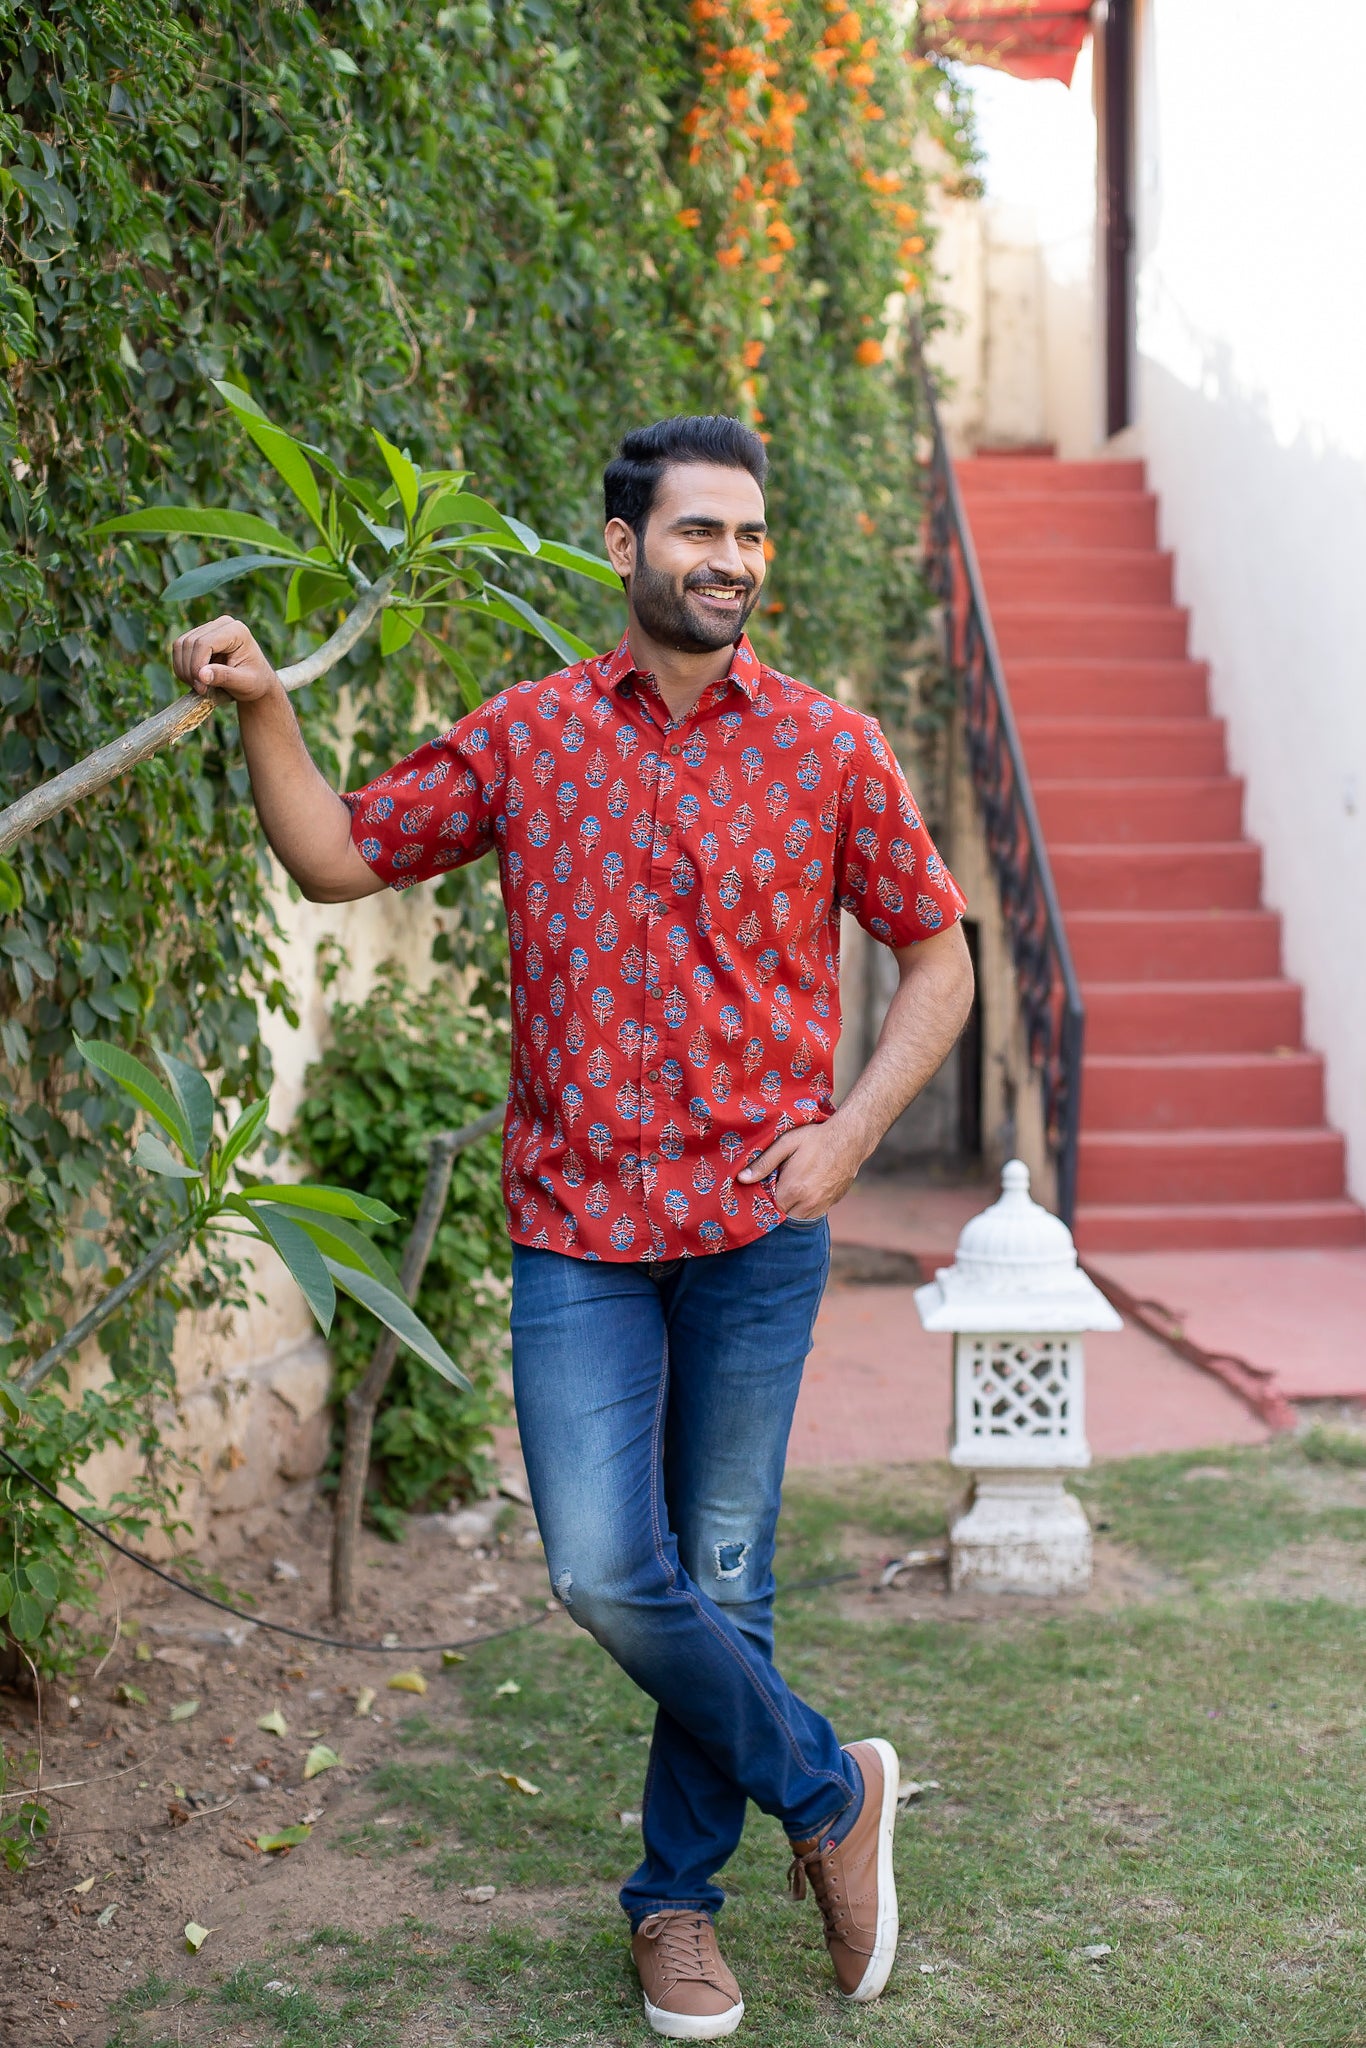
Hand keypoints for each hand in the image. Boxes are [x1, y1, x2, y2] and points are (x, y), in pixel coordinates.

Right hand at [171, 615, 279, 703]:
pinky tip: (195, 680)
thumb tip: (201, 674)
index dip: (197, 665)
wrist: (257, 682)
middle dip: (190, 670)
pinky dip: (181, 667)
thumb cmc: (255, 682)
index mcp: (236, 630)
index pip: (205, 643)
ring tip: (198, 686)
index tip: (201, 688)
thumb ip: (224, 677)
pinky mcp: (198, 636)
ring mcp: (208, 628)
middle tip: (200, 690)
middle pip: (190, 643)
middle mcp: (221, 624)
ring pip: (180, 645)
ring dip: (183, 669)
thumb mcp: (244, 683)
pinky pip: (179, 649)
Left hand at [736, 1120, 863, 1220]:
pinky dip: (807, 1205)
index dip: (765, 1197)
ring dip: (793, 1207)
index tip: (765, 1186)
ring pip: (799, 1217)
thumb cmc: (816, 1137)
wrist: (851, 1138)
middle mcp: (809, 1203)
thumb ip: (763, 1163)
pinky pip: (814, 1212)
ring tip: (793, 1186)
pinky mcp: (833, 1203)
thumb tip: (741, 1178)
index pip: (770, 1207)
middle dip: (779, 1203)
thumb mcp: (786, 1144)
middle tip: (779, 1185)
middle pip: (784, 1215)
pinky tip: (807, 1187)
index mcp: (794, 1190)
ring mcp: (823, 1205)